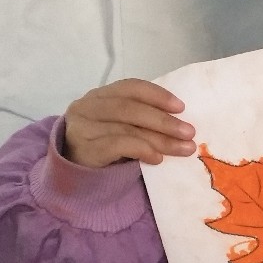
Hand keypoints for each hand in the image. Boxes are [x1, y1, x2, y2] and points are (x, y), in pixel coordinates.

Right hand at [63, 79, 196, 168]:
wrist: (73, 174)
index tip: (181, 107)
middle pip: (130, 108)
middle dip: (164, 120)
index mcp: (99, 95)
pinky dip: (141, 149)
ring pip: (127, 128)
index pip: (130, 87)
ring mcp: (83, 128)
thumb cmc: (102, 146)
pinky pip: (117, 145)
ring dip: (160, 139)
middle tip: (189, 132)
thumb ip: (140, 119)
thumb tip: (181, 123)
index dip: (157, 95)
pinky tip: (157, 158)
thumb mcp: (119, 126)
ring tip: (183, 148)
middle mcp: (87, 107)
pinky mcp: (85, 150)